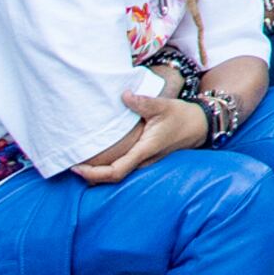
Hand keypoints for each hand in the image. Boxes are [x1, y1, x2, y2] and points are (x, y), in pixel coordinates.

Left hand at [75, 95, 211, 182]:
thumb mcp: (163, 106)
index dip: (93, 174)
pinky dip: (108, 168)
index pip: (115, 171)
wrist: (201, 125)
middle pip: (112, 178)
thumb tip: (123, 95)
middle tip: (72, 165)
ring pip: (118, 175)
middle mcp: (144, 161)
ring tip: (82, 162)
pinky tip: (100, 158)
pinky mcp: (146, 159)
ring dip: (99, 173)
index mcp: (144, 150)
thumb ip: (143, 102)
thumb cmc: (182, 116)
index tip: (76, 167)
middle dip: (91, 176)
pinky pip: (124, 168)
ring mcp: (146, 162)